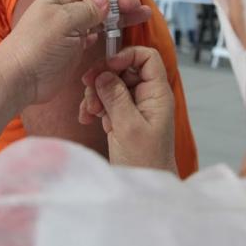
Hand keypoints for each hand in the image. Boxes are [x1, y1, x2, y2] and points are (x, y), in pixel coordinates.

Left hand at [0, 0, 150, 107]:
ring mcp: (68, 32)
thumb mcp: (64, 22)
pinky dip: (105, 36)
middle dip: (122, 6)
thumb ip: (88, 10)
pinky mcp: (71, 50)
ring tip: (138, 21)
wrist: (18, 79)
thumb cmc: (34, 48)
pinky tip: (116, 36)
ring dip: (117, 20)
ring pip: (99, 21)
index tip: (132, 3)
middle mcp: (65, 13)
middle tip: (142, 11)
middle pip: (99, 4)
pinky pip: (93, 38)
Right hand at [78, 46, 176, 173]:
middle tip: (89, 90)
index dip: (126, 56)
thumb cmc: (145, 162)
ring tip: (89, 111)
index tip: (106, 68)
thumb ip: (116, 97)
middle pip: (125, 70)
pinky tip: (88, 118)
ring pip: (112, 85)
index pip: (147, 57)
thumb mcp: (128, 127)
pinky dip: (95, 106)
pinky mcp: (123, 118)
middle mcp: (148, 97)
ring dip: (96, 94)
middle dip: (104, 78)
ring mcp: (135, 107)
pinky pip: (107, 101)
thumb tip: (104, 73)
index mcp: (157, 94)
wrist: (143, 189)